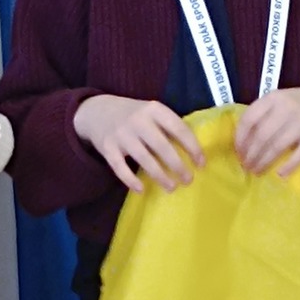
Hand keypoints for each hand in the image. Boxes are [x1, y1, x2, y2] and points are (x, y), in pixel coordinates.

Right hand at [72, 95, 202, 193]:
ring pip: (143, 158)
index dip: (192, 147)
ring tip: (171, 187)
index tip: (201, 163)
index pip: (178, 128)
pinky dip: (130, 180)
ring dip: (159, 175)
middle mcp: (138, 120)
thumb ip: (168, 127)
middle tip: (188, 180)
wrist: (97, 111)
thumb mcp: (152, 112)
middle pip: (161, 146)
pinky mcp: (107, 148)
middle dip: (177, 165)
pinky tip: (141, 190)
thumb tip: (194, 152)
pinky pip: (120, 168)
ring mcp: (121, 134)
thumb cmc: (134, 116)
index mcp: (154, 109)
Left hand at [234, 82, 299, 177]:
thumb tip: (243, 142)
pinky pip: (299, 154)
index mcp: (274, 97)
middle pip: (262, 136)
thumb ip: (264, 115)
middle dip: (251, 155)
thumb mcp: (282, 100)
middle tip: (246, 166)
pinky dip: (288, 166)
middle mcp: (287, 107)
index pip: (249, 119)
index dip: (240, 139)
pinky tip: (280, 174)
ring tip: (257, 171)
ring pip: (277, 146)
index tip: (238, 152)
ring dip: (264, 162)